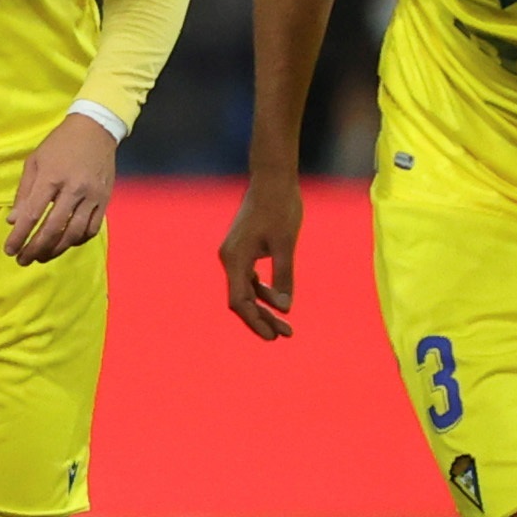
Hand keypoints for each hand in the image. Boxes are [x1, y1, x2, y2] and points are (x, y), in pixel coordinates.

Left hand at [6, 113, 116, 263]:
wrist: (95, 129)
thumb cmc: (59, 144)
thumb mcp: (35, 161)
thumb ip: (24, 193)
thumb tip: (13, 221)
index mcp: (51, 177)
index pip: (32, 214)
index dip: (19, 236)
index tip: (9, 250)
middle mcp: (73, 189)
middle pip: (53, 229)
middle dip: (35, 249)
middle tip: (23, 260)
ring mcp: (92, 196)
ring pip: (73, 233)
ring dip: (55, 250)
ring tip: (41, 257)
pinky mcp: (105, 200)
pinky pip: (92, 229)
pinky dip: (77, 241)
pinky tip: (65, 244)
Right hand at [218, 173, 303, 339]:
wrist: (272, 179)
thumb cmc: (280, 208)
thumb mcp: (285, 244)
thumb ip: (283, 276)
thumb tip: (285, 307)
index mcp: (235, 258)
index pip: (240, 301)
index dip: (255, 321)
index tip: (272, 337)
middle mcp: (230, 258)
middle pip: (242, 299)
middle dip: (262, 318)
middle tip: (285, 335)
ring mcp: (235, 253)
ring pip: (246, 289)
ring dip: (264, 306)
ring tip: (286, 324)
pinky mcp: (243, 248)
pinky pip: (249, 277)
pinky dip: (263, 290)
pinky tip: (278, 299)